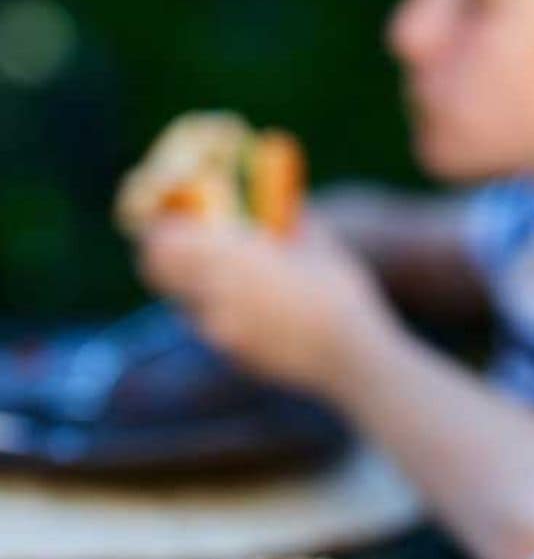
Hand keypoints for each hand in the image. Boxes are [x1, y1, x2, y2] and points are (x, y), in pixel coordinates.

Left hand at [135, 214, 393, 396]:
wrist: (350, 356)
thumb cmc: (339, 292)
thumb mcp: (317, 244)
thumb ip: (289, 221)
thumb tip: (280, 203)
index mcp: (233, 255)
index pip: (164, 237)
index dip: (163, 225)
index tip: (175, 217)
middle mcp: (215, 292)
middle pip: (158, 269)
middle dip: (164, 255)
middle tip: (184, 245)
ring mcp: (220, 329)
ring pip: (183, 300)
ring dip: (193, 285)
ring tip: (224, 278)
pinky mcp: (233, 355)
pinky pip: (211, 328)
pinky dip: (220, 315)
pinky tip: (254, 312)